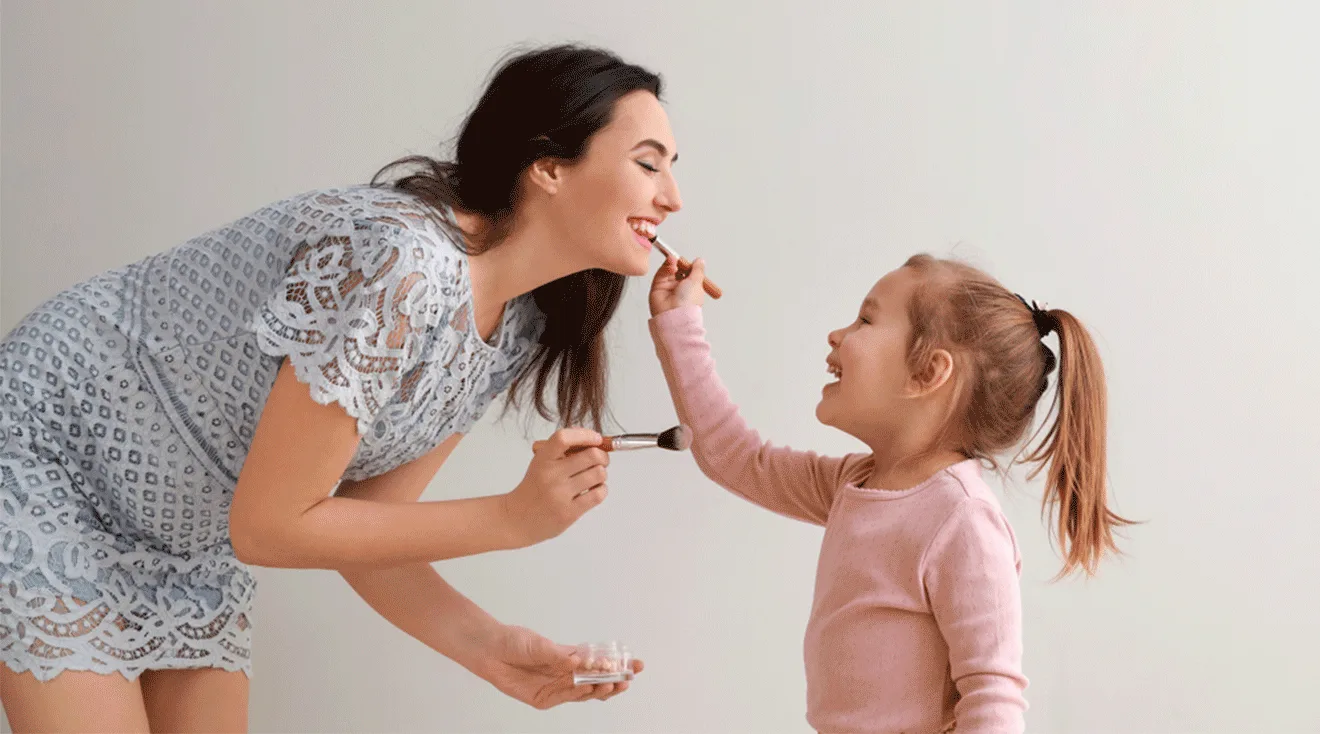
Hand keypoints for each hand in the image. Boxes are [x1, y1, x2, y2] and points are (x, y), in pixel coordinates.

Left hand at [472, 624, 644, 707]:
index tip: (636, 664)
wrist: (491, 651)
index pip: (600, 664)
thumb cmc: (515, 642)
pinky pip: (566, 698)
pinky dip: (580, 693)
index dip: (618, 665)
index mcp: (570, 658)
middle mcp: (566, 673)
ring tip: (614, 684)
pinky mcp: (544, 699)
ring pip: (585, 693)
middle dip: (615, 680)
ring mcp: (556, 687)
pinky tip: (591, 687)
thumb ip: (561, 655)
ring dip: (601, 689)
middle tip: (629, 677)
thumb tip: (581, 661)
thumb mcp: (540, 645)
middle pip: (597, 681)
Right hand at [500, 428, 609, 546]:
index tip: (596, 438)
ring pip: (599, 474)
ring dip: (602, 473)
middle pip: (592, 455)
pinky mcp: (569, 513)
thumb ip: (562, 449)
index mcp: (542, 459)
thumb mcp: (541, 463)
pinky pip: (599, 494)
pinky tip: (593, 490)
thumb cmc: (534, 488)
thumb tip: (593, 438)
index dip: (585, 435)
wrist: (516, 519)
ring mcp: (560, 495)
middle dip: (602, 456)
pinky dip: (601, 489)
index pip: (564, 438)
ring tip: (594, 477)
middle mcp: (551, 475)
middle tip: (601, 460)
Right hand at [649, 254, 706, 316]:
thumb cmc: (688, 303)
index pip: (690, 273)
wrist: (674, 314)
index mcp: (692, 288)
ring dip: (671, 264)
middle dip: (679, 263)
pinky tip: (670, 265)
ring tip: (673, 261)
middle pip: (678, 270)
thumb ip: (697, 270)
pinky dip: (665, 267)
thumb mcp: (697, 282)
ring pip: (669, 270)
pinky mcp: (658, 286)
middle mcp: (680, 288)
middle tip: (679, 260)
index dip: (688, 266)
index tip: (688, 261)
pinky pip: (661, 274)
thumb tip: (700, 261)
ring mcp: (669, 287)